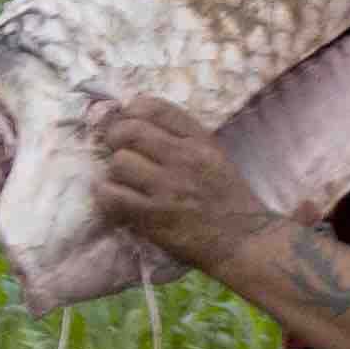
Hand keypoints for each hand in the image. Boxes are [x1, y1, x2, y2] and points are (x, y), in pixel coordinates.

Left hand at [80, 96, 272, 271]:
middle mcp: (184, 158)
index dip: (131, 112)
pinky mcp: (154, 216)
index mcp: (199, 141)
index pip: (155, 108)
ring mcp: (168, 188)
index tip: (127, 122)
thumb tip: (136, 121)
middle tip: (116, 150)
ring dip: (114, 171)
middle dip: (115, 138)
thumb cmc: (226, 198)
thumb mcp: (214, 156)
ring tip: (122, 180)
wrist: (243, 240)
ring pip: (119, 162)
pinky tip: (113, 198)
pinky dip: (106, 195)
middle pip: (130, 131)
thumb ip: (182, 137)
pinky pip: (112, 195)